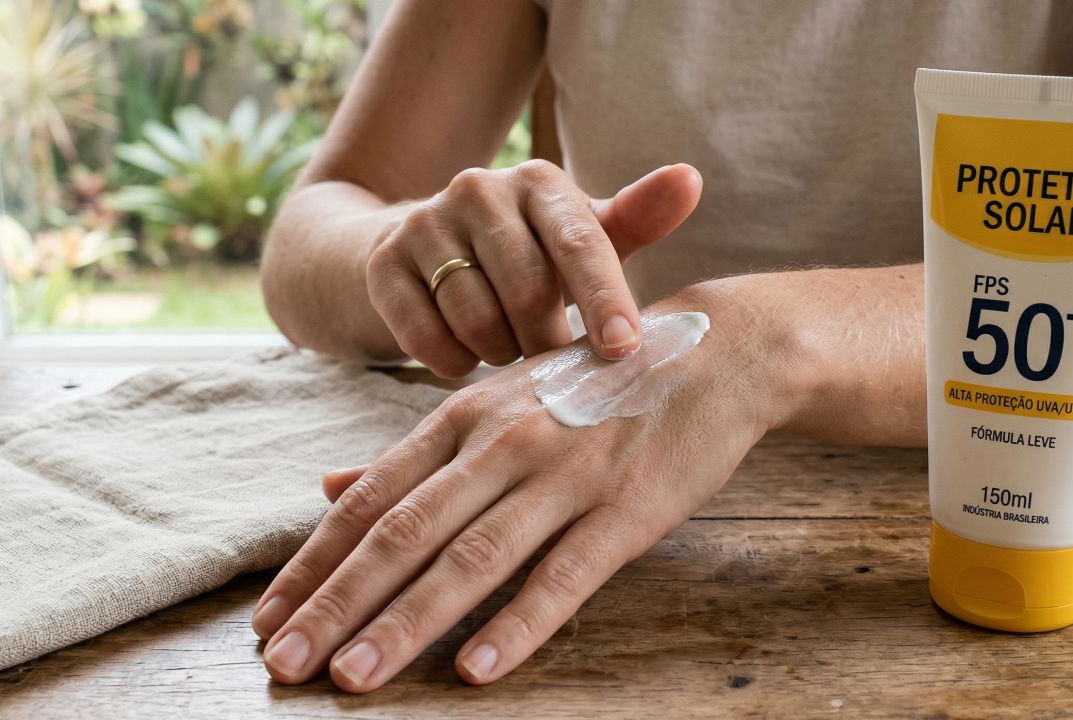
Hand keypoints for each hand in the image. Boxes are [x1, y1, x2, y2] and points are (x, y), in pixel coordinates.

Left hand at [251, 282, 771, 690]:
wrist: (713, 353)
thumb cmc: (593, 386)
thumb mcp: (496, 401)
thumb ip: (414, 453)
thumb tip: (325, 487)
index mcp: (464, 419)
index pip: (369, 500)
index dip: (313, 562)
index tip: (266, 619)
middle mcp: (501, 444)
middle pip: (404, 532)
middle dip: (337, 603)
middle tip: (285, 664)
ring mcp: (564, 477)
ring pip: (471, 557)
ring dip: (406, 622)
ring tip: (353, 676)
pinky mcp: (625, 511)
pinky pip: (563, 574)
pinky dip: (516, 623)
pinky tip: (474, 669)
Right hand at [365, 159, 702, 376]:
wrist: (410, 252)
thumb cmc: (520, 254)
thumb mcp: (578, 237)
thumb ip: (634, 219)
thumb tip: (691, 179)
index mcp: (538, 182)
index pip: (581, 244)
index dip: (605, 300)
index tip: (624, 352)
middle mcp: (478, 188)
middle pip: (528, 291)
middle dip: (547, 343)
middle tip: (553, 365)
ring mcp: (423, 222)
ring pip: (476, 319)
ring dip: (499, 354)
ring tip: (507, 352)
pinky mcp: (381, 263)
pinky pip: (425, 335)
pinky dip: (452, 362)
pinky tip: (464, 359)